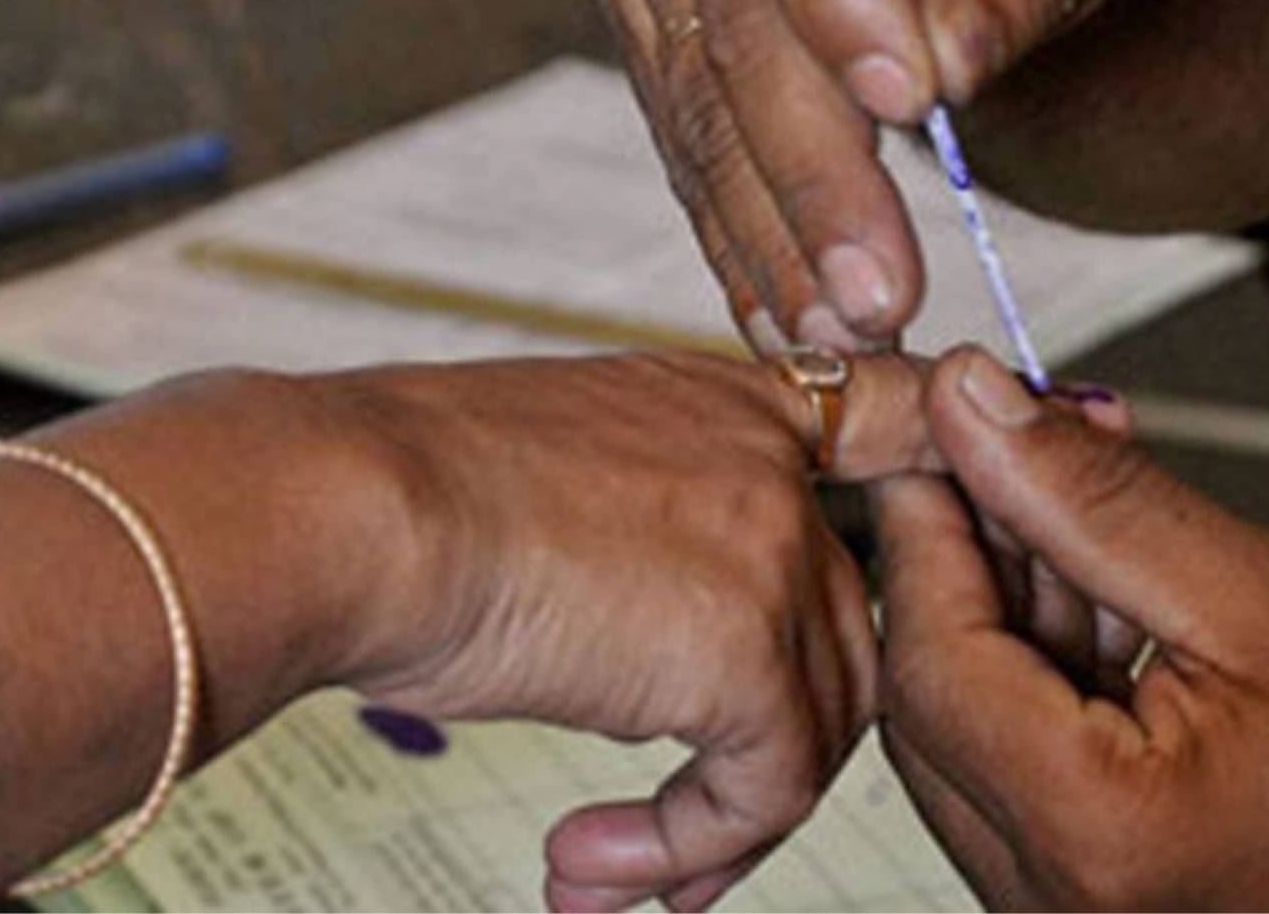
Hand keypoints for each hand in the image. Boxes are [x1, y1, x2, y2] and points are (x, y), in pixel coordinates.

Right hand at [311, 351, 932, 911]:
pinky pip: (772, 783)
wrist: (344, 509)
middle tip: (704, 824)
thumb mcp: (558, 476)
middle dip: (781, 744)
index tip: (916, 573)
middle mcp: (767, 460)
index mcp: (725, 402)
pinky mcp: (746, 641)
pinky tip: (596, 860)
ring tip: (626, 869)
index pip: (891, 418)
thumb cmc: (400, 489)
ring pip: (822, 720)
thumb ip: (651, 527)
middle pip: (850, 626)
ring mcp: (771, 543)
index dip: (924, 500)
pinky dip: (692, 845)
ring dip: (727, 820)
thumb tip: (659, 624)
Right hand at [607, 0, 1268, 351]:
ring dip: (770, 242)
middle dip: (814, 180)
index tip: (913, 107)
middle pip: (742, 32)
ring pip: (702, 115)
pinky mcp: (658, 43)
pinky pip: (689, 154)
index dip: (846, 6)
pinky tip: (786, 325)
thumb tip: (949, 58)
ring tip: (838, 340)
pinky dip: (741, 247)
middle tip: (876, 299)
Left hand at [873, 347, 1268, 908]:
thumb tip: (978, 408)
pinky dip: (1045, 675)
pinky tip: (1115, 606)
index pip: (930, 661)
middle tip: (1019, 455)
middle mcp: (1056, 903)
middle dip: (968, 563)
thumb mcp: (1264, 599)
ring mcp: (1065, 913)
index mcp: (1099, 840)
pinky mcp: (1086, 897)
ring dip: (1011, 615)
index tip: (941, 429)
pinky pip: (1014, 768)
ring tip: (1101, 529)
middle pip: (934, 699)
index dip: (926, 526)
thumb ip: (1096, 501)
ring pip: (966, 730)